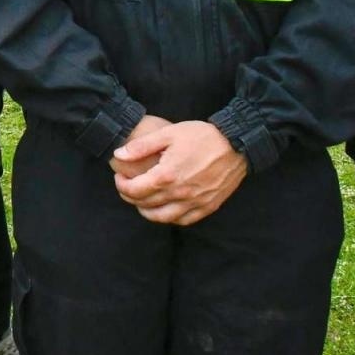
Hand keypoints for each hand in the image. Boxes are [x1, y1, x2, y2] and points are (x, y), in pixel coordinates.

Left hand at [112, 120, 248, 225]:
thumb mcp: (168, 133)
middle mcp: (180, 194)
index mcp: (167, 176)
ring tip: (142, 199)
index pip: (134, 191)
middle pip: (145, 205)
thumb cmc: (201, 136)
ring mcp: (195, 203)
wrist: (236, 144)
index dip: (121, 185)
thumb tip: (118, 154)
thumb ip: (141, 146)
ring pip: (162, 218)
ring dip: (147, 211)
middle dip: (130, 197)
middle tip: (127, 186)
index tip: (119, 177)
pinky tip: (165, 207)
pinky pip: (183, 221)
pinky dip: (169, 218)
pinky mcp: (208, 207)